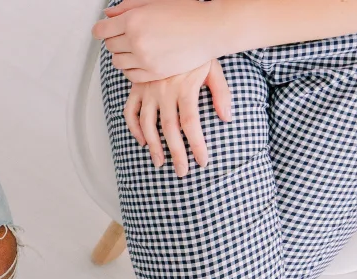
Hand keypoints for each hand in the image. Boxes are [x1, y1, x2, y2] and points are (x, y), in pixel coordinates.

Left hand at [94, 0, 229, 82]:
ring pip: (118, 62)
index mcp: (133, 20)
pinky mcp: (154, 73)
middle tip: (124, 37)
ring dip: (122, 56)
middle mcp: (136, 40)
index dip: (101, 30)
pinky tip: (139, 62)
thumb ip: (127, 6)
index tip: (104, 30)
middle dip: (114, 40)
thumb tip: (108, 15)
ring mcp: (145, 59)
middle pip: (110, 46)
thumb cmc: (186, 13)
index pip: (101, 30)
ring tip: (133, 49)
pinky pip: (131, 75)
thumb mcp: (153, 1)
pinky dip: (131, 69)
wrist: (209, 30)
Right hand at [123, 61, 231, 176]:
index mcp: (184, 87)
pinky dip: (134, 128)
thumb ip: (221, 93)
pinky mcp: (137, 87)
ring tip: (160, 162)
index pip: (191, 124)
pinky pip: (130, 111)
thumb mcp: (213, 67)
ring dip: (153, 146)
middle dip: (176, 153)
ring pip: (147, 124)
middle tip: (182, 171)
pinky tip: (143, 141)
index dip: (196, 145)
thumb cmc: (196, 50)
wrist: (173, 28)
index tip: (202, 162)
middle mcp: (164, 90)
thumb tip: (226, 118)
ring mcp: (148, 89)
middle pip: (169, 129)